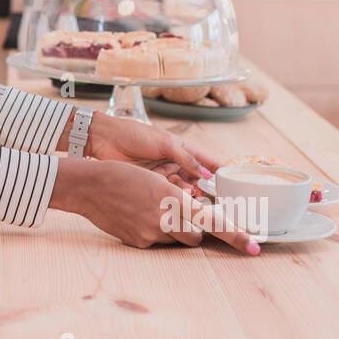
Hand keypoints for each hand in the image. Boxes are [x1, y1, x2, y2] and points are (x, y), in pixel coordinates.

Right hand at [50, 158, 259, 254]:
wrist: (89, 186)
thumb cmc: (122, 175)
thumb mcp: (157, 181)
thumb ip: (177, 200)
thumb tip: (193, 216)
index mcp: (175, 199)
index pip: (214, 223)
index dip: (237, 237)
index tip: (255, 248)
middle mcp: (166, 220)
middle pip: (196, 236)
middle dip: (195, 230)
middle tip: (181, 216)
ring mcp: (151, 235)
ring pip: (176, 240)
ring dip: (173, 231)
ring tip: (149, 212)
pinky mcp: (139, 243)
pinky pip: (156, 243)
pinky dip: (152, 233)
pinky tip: (135, 217)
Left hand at [58, 109, 218, 193]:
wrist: (105, 140)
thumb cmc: (135, 134)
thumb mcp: (164, 143)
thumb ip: (185, 158)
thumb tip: (207, 175)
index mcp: (181, 150)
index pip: (206, 163)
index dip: (219, 173)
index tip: (233, 185)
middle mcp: (175, 164)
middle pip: (196, 181)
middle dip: (206, 190)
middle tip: (216, 201)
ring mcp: (163, 176)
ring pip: (183, 190)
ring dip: (190, 196)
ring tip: (198, 203)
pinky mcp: (150, 186)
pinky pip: (167, 195)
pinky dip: (175, 200)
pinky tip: (181, 204)